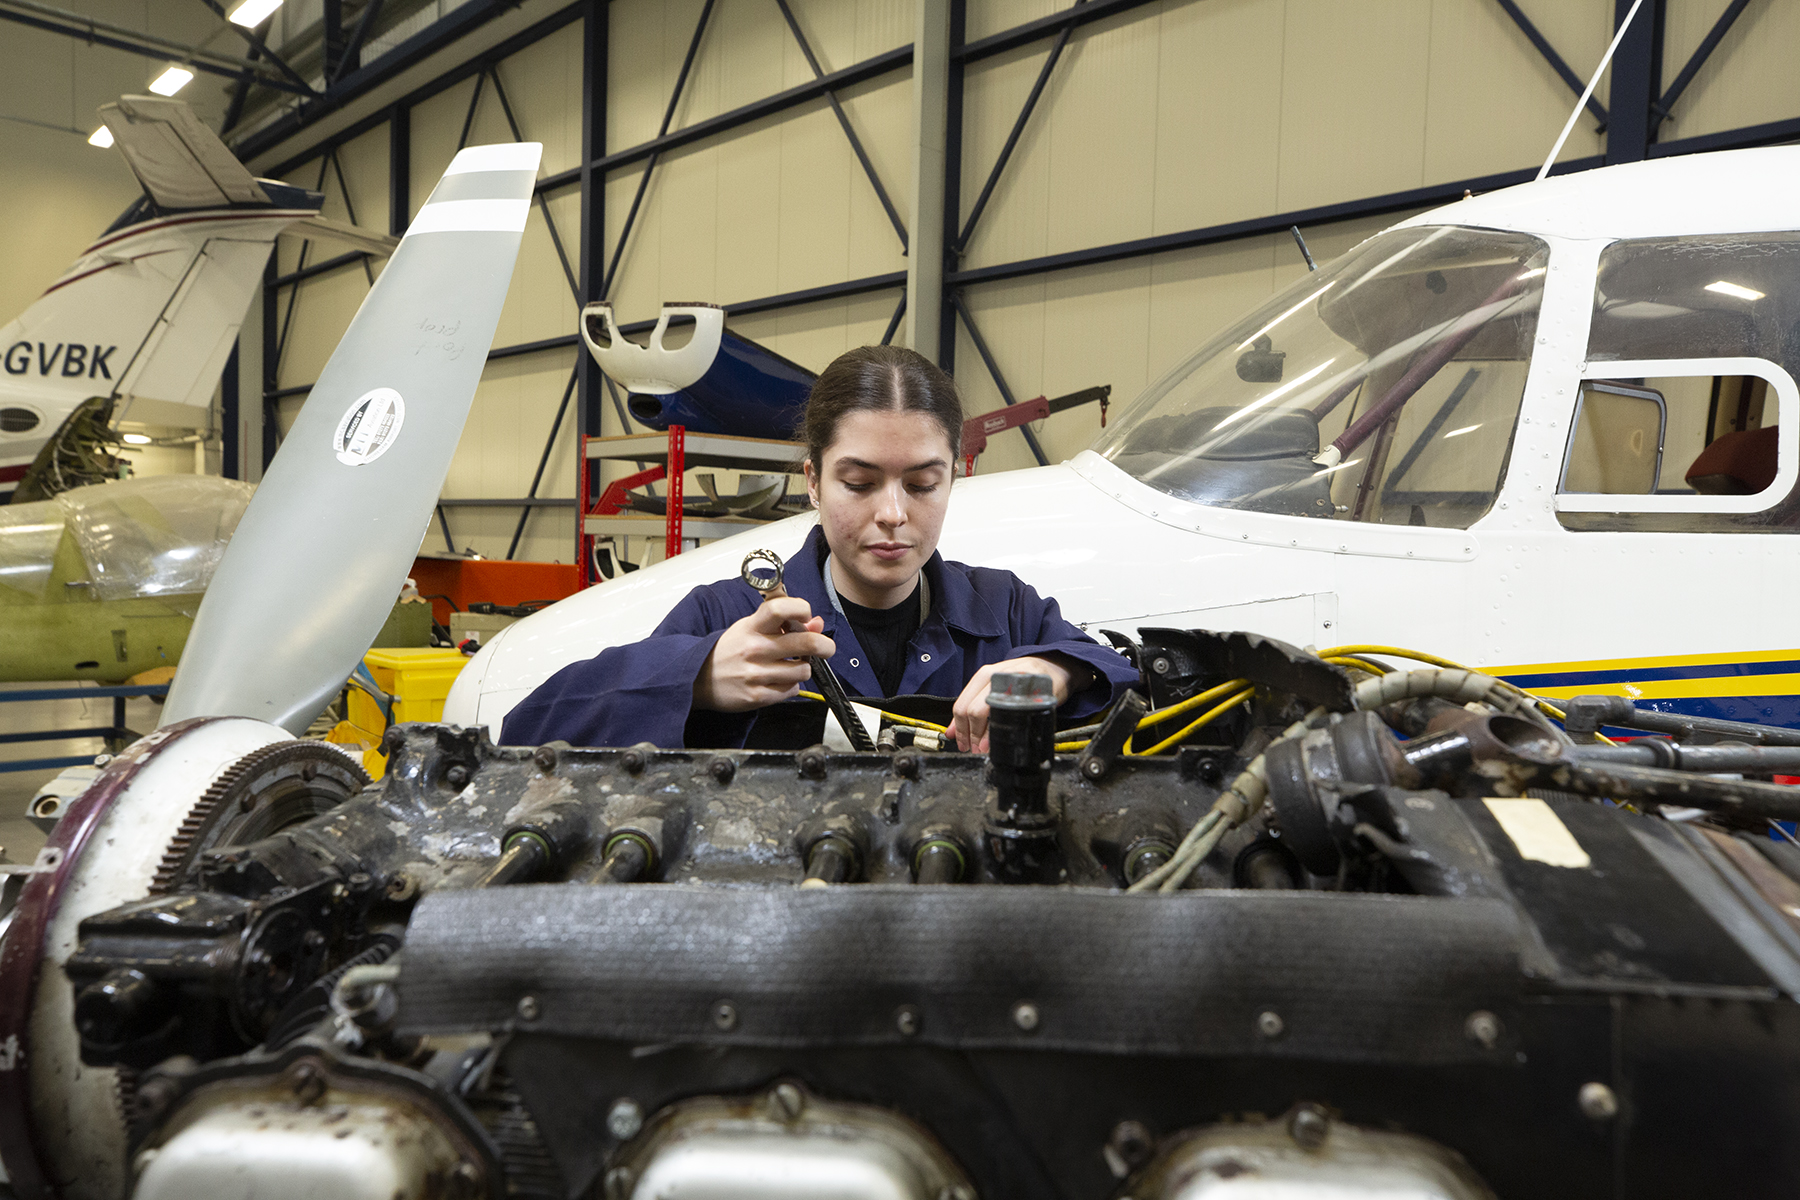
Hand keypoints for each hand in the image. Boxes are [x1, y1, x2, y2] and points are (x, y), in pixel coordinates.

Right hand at [694, 598, 834, 712]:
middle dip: (825, 645)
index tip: (807, 615)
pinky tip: (778, 680)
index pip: (780, 609)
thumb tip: (816, 623)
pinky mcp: (758, 696)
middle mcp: (755, 649)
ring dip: (804, 668)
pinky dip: (791, 685)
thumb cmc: (729, 651)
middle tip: (825, 648)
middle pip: (806, 642)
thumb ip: (783, 625)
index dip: (801, 608)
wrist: (697, 679)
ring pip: (803, 670)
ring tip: (791, 666)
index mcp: (752, 627)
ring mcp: (756, 674)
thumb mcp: (751, 629)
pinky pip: (792, 690)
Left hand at [949, 655, 1077, 753]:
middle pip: (973, 710)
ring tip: (987, 747)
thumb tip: (952, 732)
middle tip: (975, 748)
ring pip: (992, 712)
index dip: (960, 729)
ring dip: (986, 735)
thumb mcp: (994, 687)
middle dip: (972, 735)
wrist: (1053, 666)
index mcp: (984, 675)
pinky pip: (1015, 712)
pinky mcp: (1031, 690)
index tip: (962, 743)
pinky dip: (1007, 729)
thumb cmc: (1021, 679)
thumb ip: (972, 707)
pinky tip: (1007, 736)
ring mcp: (1014, 682)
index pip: (961, 705)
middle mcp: (996, 676)